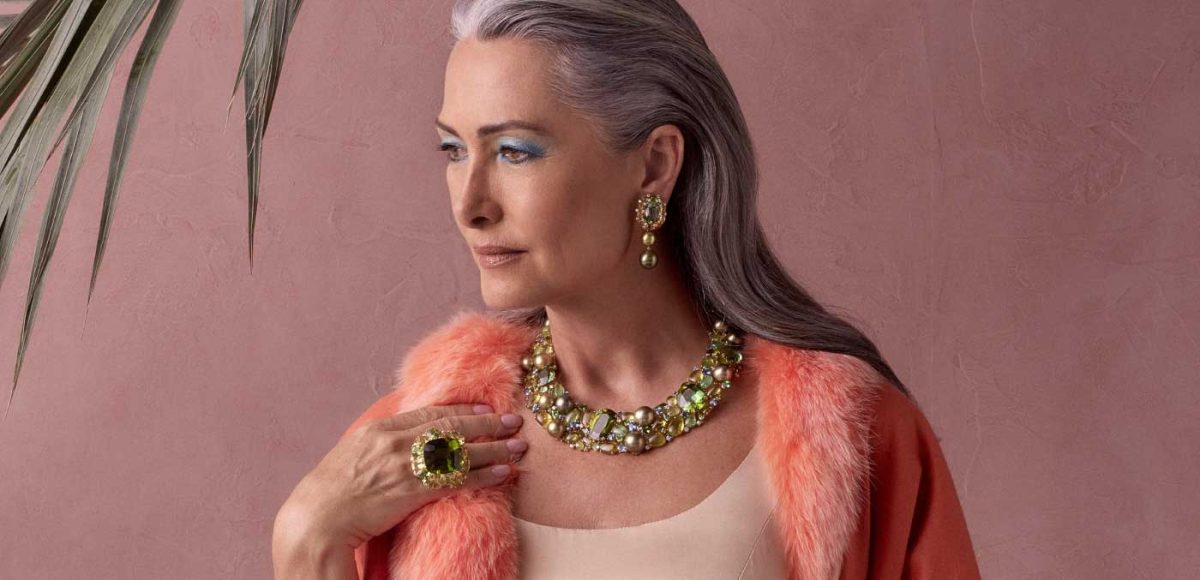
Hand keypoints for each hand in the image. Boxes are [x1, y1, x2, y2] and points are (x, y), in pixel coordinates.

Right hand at [276, 403, 526, 550]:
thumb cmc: (330, 493)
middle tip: (513, 419)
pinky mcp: (414, 490)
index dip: (461, 410)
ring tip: (519, 446)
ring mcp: (406, 464)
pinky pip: (459, 479)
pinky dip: (485, 475)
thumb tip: (401, 442)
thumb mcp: (352, 455)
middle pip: (451, 426)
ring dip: (495, 448)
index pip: (429, 413)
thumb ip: (379, 444)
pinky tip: (504, 474)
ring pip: (461, 451)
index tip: (484, 409)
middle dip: (486, 423)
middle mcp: (396, 441)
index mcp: (380, 429)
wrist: (317, 519)